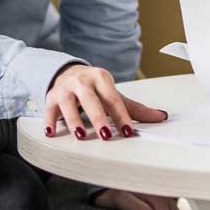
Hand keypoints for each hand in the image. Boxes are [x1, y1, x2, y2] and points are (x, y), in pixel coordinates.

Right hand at [43, 64, 167, 140]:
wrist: (66, 73)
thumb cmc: (93, 88)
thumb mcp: (112, 94)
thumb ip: (134, 108)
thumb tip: (161, 117)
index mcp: (101, 78)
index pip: (112, 98)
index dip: (121, 115)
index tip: (128, 131)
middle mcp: (82, 81)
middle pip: (90, 99)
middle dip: (98, 117)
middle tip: (105, 135)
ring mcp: (65, 88)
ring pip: (68, 104)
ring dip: (74, 120)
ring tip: (81, 136)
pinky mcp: (51, 97)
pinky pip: (49, 110)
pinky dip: (49, 121)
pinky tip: (51, 133)